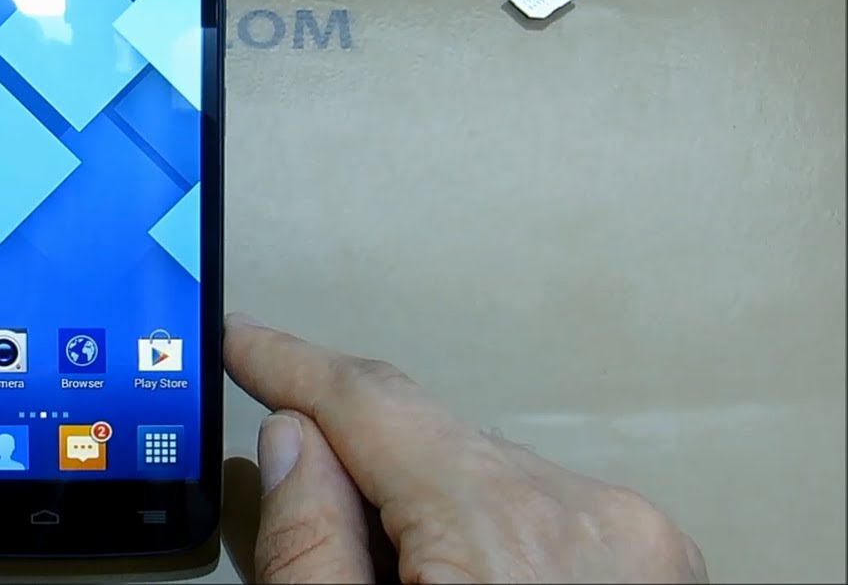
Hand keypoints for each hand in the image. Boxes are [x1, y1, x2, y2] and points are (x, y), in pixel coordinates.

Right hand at [224, 313, 706, 582]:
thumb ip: (308, 547)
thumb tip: (294, 446)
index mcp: (506, 534)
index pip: (369, 401)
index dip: (288, 362)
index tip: (244, 341)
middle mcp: (591, 521)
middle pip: (429, 444)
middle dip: (359, 468)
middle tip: (312, 529)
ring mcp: (638, 543)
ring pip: (487, 478)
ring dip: (430, 511)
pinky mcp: (660, 565)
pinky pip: (545, 512)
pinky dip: (492, 537)